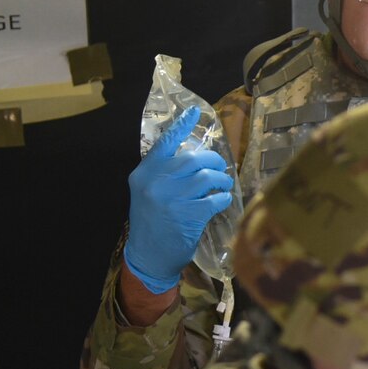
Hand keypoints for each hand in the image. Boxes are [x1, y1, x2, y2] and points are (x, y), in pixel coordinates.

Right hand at [123, 106, 233, 293]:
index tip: (194, 112)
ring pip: (207, 177)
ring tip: (223, 184)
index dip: (181, 126)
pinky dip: (223, 198)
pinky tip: (222, 201)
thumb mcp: (148, 192)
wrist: (148, 256)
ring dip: (221, 180)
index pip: (164, 142)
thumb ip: (164, 173)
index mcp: (144, 173)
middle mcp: (156, 182)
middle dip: (212, 160)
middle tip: (219, 168)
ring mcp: (172, 199)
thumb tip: (194, 155)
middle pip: (192, 158)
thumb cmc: (151, 223)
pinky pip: (215, 199)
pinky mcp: (188, 215)